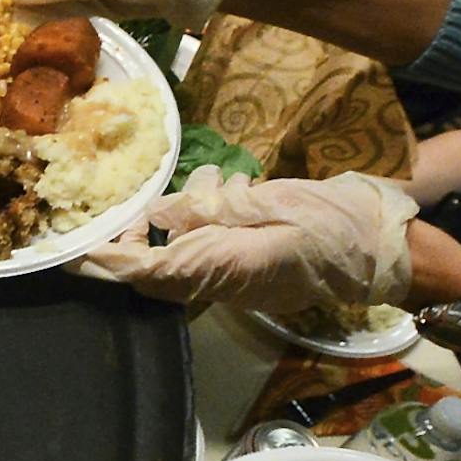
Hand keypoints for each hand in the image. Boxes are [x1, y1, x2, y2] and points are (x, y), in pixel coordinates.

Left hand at [75, 167, 416, 312]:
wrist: (382, 245)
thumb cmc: (331, 223)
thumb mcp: (270, 205)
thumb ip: (214, 210)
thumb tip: (162, 214)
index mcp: (224, 266)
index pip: (150, 270)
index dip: (110, 262)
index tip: (78, 253)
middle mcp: (222, 277)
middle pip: (156, 266)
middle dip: (144, 232)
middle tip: (152, 202)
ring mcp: (234, 275)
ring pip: (182, 248)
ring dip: (187, 213)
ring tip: (223, 182)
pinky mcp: (246, 265)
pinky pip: (210, 246)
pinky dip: (212, 215)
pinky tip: (240, 188)